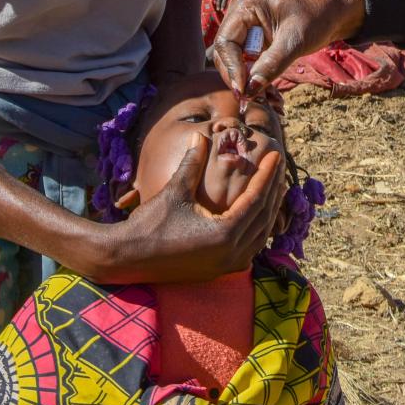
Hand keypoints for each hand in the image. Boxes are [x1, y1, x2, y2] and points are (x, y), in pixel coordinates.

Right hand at [83, 132, 287, 283]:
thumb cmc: (148, 224)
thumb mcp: (174, 191)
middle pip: (263, 217)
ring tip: (274, 186)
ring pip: (259, 235)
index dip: (267, 175)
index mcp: (224, 235)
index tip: (276, 155)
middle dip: (273, 190)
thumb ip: (192, 163)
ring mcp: (226, 266)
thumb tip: (200, 134)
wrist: (125, 258)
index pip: (256, 199)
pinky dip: (256, 228)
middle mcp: (231, 254)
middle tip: (279, 166)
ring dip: (268, 210)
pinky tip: (257, 214)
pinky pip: (249, 248)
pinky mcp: (219, 270)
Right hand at [211, 0, 366, 96]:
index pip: (225, 43)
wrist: (337, 9)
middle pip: (226, 54)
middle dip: (238, 78)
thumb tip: (249, 90)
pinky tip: (273, 95)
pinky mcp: (258, 41)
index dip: (232, 69)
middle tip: (252, 99)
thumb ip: (271, 64)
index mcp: (245, 6)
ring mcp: (248, 29)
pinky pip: (250, 63)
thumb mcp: (295, 40)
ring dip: (249, 81)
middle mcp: (240, 16)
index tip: (243, 91)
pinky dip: (259, 78)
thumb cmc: (318, 14)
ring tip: (269, 99)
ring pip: (237, 61)